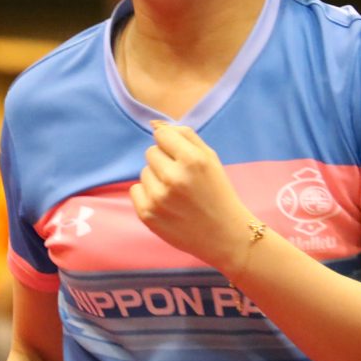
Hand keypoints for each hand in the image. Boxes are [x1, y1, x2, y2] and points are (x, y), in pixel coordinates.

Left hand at [129, 122, 254, 272]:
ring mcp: (158, 198)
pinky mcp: (147, 215)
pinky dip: (147, 195)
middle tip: (182, 179)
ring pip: (144, 172)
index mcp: (192, 160)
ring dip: (156, 180)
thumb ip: (185, 135)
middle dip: (164, 162)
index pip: (162, 135)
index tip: (181, 158)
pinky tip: (166, 205)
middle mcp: (174, 178)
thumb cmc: (217, 192)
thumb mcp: (210, 158)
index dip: (172, 145)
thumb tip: (155, 125)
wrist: (224, 235)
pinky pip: (135, 190)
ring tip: (176, 195)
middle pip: (151, 152)